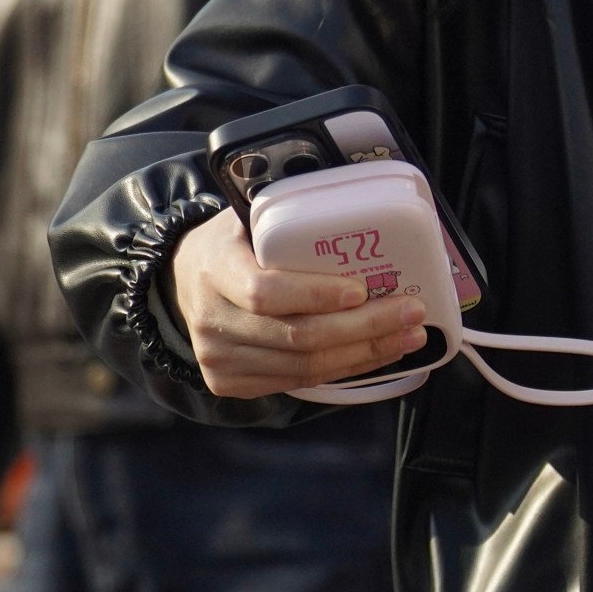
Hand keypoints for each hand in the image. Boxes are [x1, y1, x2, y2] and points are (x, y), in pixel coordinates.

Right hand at [170, 205, 427, 398]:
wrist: (182, 282)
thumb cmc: (231, 244)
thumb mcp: (246, 218)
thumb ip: (286, 216)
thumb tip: (360, 207)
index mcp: (216, 270)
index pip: (266, 292)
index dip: (316, 295)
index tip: (361, 289)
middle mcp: (213, 322)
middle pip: (296, 337)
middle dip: (363, 328)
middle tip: (410, 312)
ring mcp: (219, 360)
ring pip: (303, 367)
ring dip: (364, 354)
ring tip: (408, 336)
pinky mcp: (230, 384)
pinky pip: (297, 382)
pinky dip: (342, 369)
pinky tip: (376, 354)